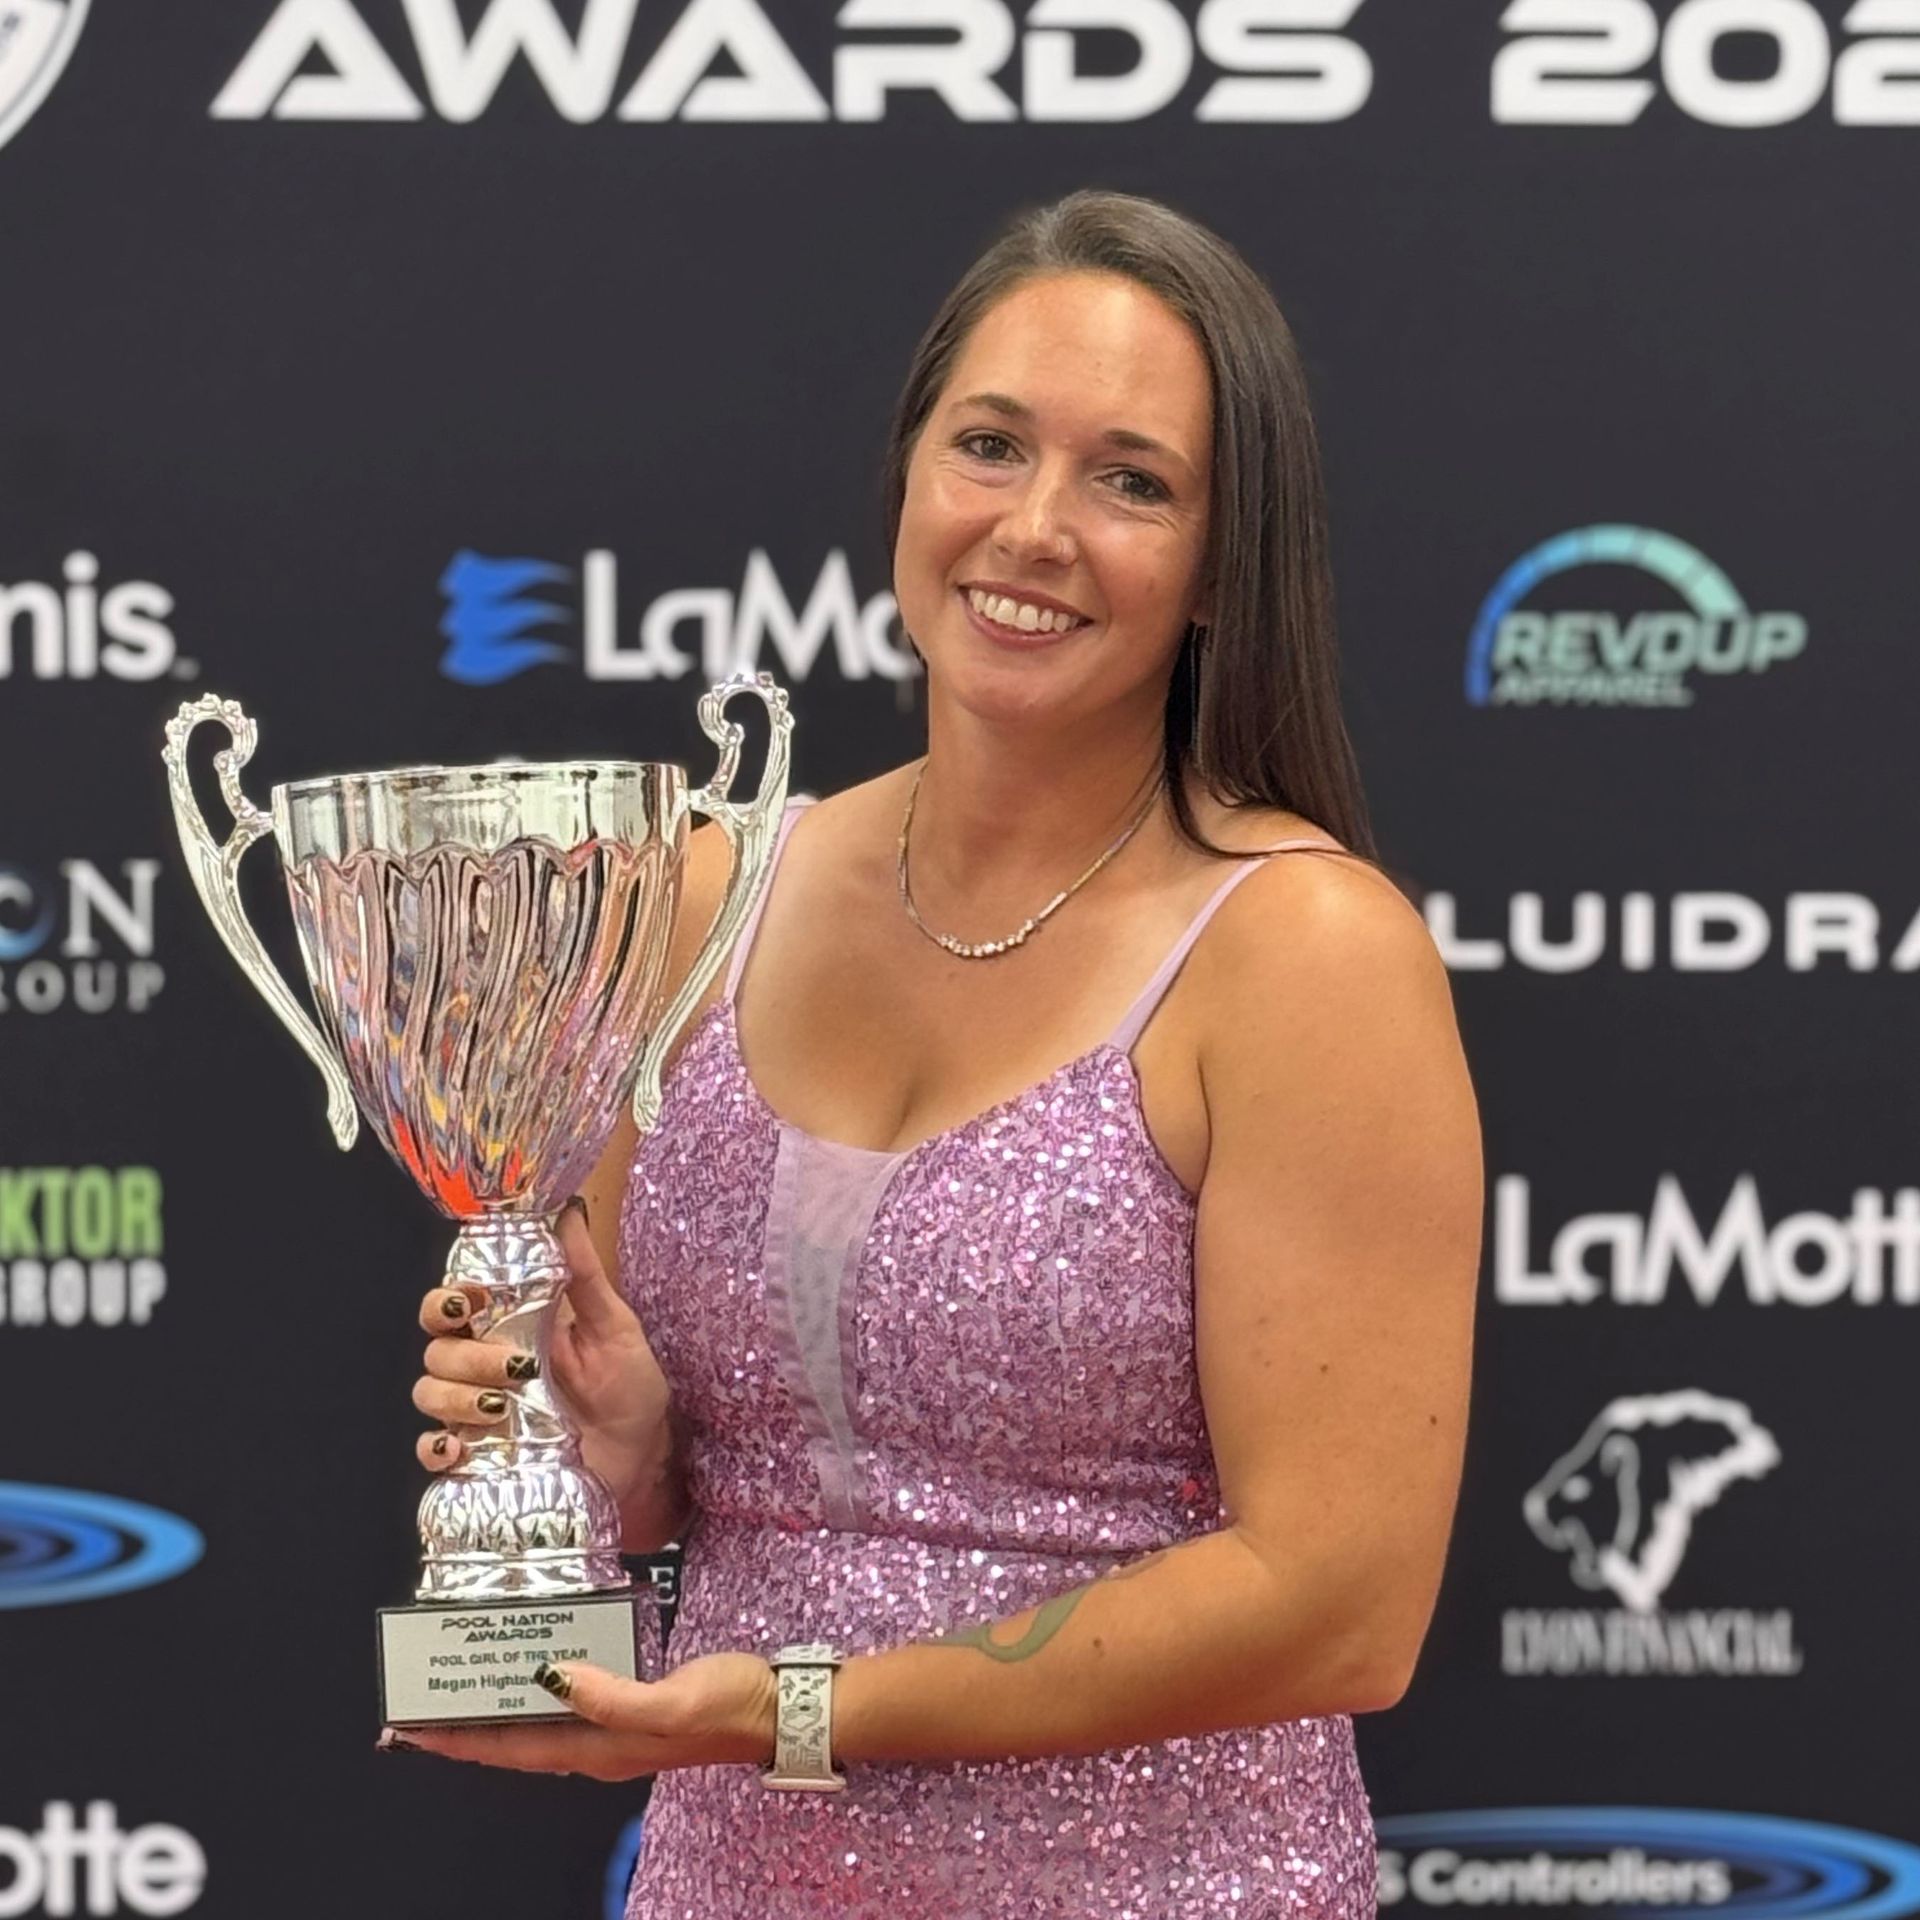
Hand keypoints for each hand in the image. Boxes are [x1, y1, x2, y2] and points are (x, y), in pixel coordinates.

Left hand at [381, 1654, 778, 1780]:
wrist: (779, 1706)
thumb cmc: (730, 1704)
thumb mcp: (672, 1702)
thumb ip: (612, 1696)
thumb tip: (552, 1675)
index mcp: (600, 1749)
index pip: (512, 1749)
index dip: (460, 1741)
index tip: (412, 1727)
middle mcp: (599, 1745)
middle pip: (516, 1741)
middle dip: (466, 1727)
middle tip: (422, 1702)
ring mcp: (616, 1726)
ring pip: (539, 1722)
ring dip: (499, 1707)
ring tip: (464, 1683)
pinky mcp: (633, 1703)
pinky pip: (569, 1700)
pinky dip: (538, 1686)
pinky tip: (534, 1664)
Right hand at [412, 1199, 672, 1508]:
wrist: (644, 1454)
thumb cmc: (629, 1385)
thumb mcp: (613, 1325)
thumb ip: (583, 1273)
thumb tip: (567, 1210)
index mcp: (511, 1326)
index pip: (454, 1302)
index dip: (449, 1298)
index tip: (473, 1300)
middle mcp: (485, 1366)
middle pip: (436, 1347)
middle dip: (464, 1353)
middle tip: (513, 1365)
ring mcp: (478, 1412)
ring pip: (429, 1393)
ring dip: (456, 1397)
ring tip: (503, 1406)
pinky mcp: (480, 1456)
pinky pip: (433, 1451)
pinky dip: (436, 1448)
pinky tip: (460, 1447)